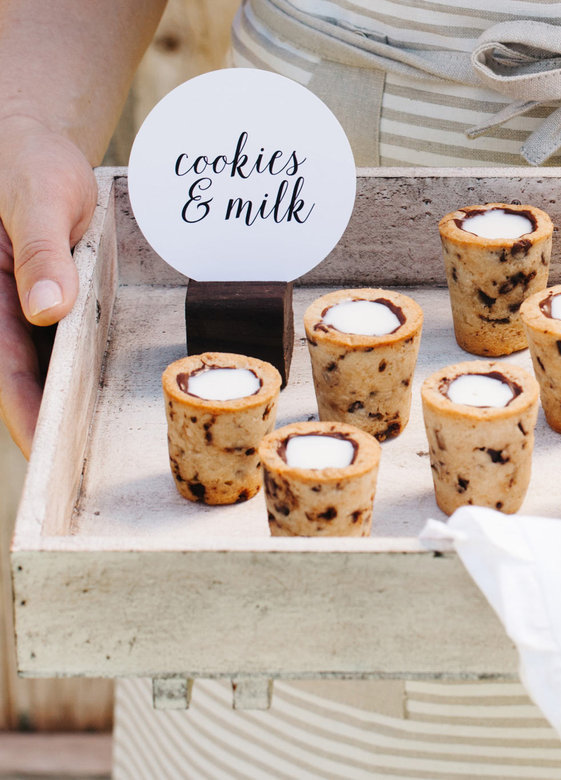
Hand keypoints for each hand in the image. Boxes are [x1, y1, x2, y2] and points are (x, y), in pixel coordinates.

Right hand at [0, 115, 95, 456]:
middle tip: (87, 470)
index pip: (4, 369)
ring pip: (43, 366)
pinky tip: (110, 391)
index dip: (25, 415)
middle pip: (22, 378)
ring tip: (104, 444)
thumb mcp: (39, 196)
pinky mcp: (51, 298)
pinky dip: (82, 367)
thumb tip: (47, 311)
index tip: (48, 454)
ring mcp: (26, 306)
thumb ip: (41, 250)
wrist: (36, 139)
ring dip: (68, 402)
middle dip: (50, 422)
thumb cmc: (30, 160)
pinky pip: (64, 342)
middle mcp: (4, 307)